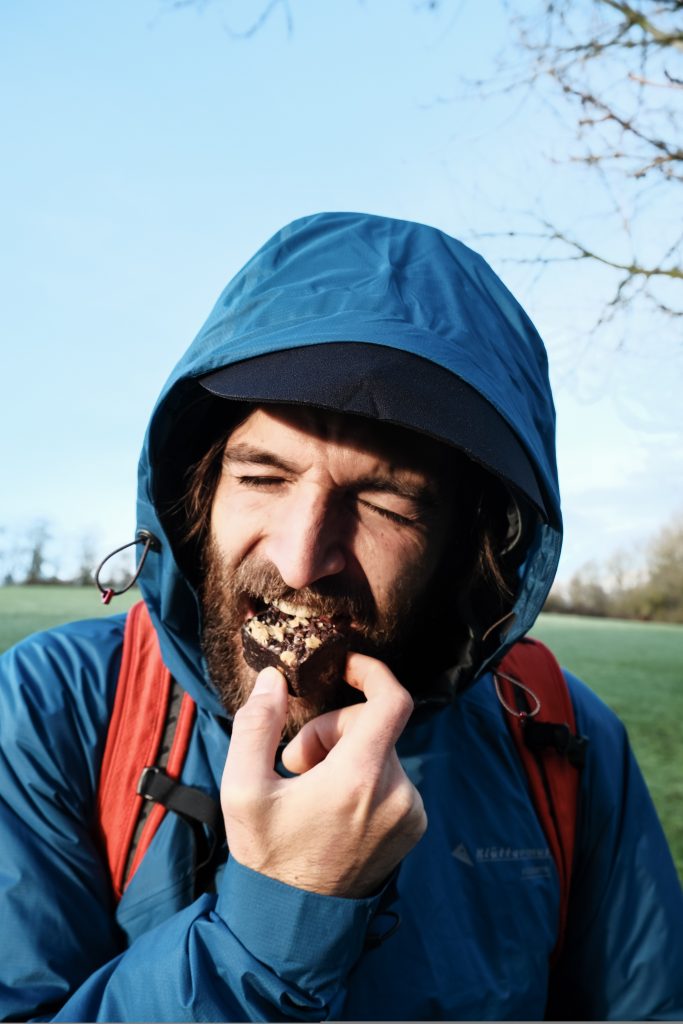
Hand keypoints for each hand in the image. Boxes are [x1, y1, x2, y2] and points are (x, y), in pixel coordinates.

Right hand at [221, 653, 426, 897]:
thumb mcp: (243, 790)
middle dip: (331, 730)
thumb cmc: (268, 855)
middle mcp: (396, 792)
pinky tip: (335, 809)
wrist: (295, 922)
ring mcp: (410, 811)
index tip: (346, 666)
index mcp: (358, 778)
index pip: (392, 700)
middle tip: (296, 763)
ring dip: (346, 756)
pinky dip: (364, 778)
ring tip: (312, 792)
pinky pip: (391, 776)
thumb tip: (275, 678)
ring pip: (380, 750)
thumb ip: (256, 725)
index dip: (371, 671)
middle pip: (371, 725)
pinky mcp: (414, 825)